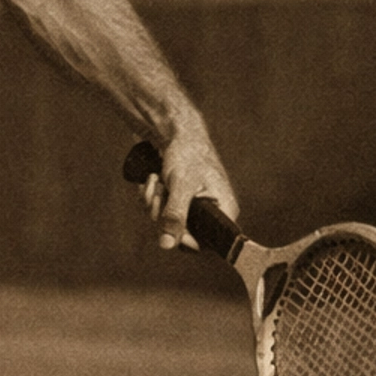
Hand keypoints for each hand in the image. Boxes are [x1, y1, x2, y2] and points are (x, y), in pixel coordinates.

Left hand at [136, 127, 237, 251]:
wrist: (175, 131)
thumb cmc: (187, 154)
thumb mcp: (180, 186)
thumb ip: (175, 215)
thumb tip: (167, 244)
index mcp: (224, 210)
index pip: (206, 243)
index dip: (184, 239)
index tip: (167, 227)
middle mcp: (212, 211)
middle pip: (181, 233)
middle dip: (162, 213)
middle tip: (159, 193)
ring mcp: (194, 205)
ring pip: (166, 221)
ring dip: (154, 202)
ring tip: (155, 180)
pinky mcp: (178, 199)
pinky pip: (160, 209)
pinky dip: (152, 196)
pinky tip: (152, 180)